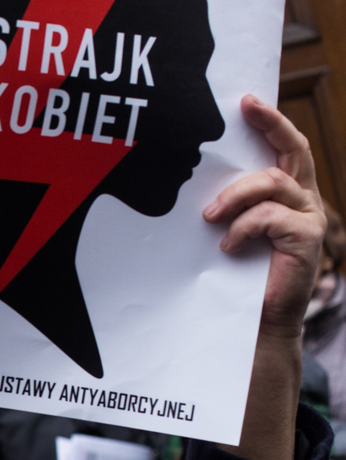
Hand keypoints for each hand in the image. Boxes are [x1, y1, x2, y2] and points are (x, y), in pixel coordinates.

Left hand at [204, 95, 325, 337]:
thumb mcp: (228, 229)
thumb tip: (190, 186)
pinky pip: (270, 218)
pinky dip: (243, 227)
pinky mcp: (305, 238)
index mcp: (286, 193)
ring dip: (236, 195)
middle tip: (245, 108)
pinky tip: (227, 245)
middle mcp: (303, 199)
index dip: (270, 121)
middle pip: (293, 151)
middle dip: (271, 124)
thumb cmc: (238, 274)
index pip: (284, 147)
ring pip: (273, 184)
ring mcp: (308, 217)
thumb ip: (225, 205)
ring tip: (210, 216)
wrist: (256, 320)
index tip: (246, 100)